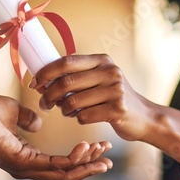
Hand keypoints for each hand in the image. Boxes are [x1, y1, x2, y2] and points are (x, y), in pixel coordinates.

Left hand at [0, 92, 111, 179]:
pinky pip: (56, 166)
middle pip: (66, 175)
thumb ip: (27, 117)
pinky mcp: (25, 164)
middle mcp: (28, 167)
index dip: (79, 158)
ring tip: (104, 157)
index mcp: (25, 156)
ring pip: (65, 175)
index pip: (58, 163)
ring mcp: (26, 168)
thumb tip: (38, 123)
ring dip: (87, 167)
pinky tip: (88, 150)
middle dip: (89, 166)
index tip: (97, 147)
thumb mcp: (12, 111)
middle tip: (108, 159)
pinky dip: (75, 161)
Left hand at [31, 55, 179, 173]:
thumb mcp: (99, 79)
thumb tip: (42, 81)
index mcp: (102, 60)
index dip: (46, 72)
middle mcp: (109, 71)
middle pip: (66, 82)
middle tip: (44, 104)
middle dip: (49, 95)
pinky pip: (84, 116)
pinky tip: (83, 117)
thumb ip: (76, 77)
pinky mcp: (118, 109)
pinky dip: (78, 119)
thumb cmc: (113, 98)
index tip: (34, 83)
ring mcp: (115, 90)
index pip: (66, 62)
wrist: (144, 117)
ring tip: (66, 112)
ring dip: (63, 110)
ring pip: (72, 102)